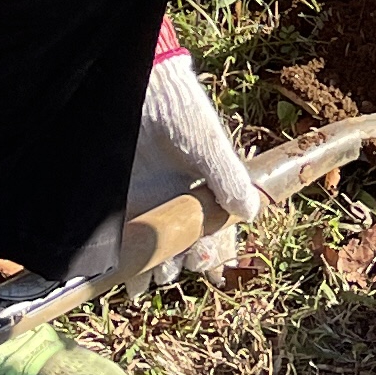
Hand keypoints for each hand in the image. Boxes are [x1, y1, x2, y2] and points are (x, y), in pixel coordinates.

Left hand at [127, 50, 268, 283]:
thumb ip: (228, 179)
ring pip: (157, 249)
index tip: (213, 266)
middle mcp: (180, 201)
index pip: (218, 230)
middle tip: (183, 269)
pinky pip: (129, 241)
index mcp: (207, 190)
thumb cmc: (182, 113)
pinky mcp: (125, 204)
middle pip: (186, 245)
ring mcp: (152, 204)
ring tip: (152, 282)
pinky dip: (129, 263)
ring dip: (156, 269)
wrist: (144, 92)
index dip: (218, 251)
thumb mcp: (209, 145)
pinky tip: (128, 282)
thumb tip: (250, 213)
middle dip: (184, 264)